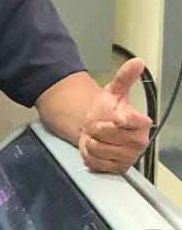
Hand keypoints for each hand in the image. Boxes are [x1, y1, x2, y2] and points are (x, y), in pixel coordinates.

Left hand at [79, 58, 151, 173]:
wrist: (96, 129)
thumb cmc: (108, 111)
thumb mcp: (114, 92)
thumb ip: (125, 77)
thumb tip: (137, 61)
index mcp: (140, 123)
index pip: (131, 121)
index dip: (119, 119)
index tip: (115, 116)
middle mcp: (138, 141)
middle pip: (106, 134)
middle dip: (96, 128)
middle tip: (99, 126)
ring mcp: (129, 157)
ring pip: (98, 148)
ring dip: (91, 141)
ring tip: (97, 137)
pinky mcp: (117, 168)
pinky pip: (94, 162)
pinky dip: (89, 155)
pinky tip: (96, 149)